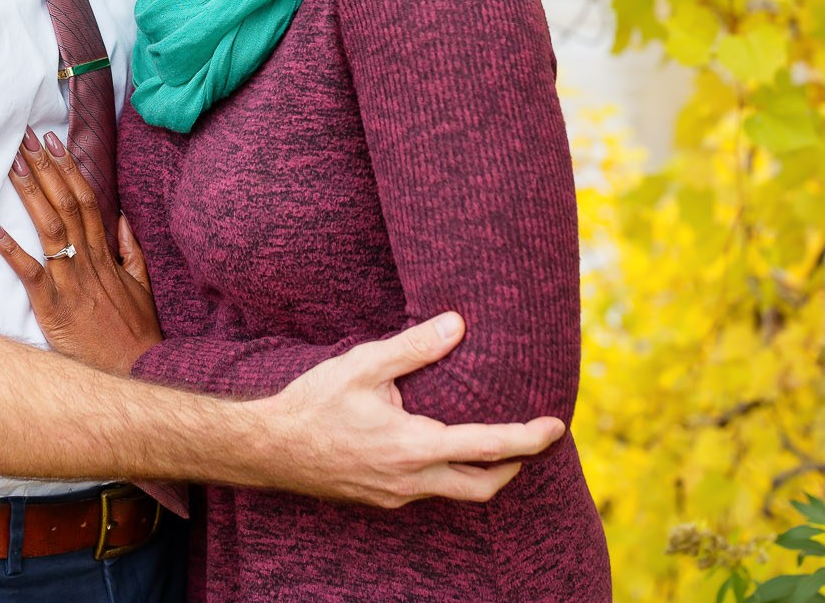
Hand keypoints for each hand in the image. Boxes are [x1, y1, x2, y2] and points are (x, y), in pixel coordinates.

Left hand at [0, 129, 162, 375]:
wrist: (134, 371)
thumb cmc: (135, 334)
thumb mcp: (141, 287)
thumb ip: (130, 252)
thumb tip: (121, 219)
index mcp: (105, 255)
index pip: (87, 201)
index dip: (70, 170)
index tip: (55, 144)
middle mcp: (87, 262)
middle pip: (66, 205)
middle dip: (46, 169)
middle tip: (26, 138)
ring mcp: (70, 282)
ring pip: (49, 228)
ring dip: (30, 193)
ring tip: (13, 165)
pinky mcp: (53, 306)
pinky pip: (30, 272)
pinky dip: (11, 248)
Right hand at [250, 313, 566, 507]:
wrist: (269, 448)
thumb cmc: (314, 403)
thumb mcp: (363, 365)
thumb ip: (414, 347)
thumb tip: (458, 324)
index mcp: (413, 447)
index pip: (488, 447)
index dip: (528, 438)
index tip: (555, 427)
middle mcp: (410, 481)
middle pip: (483, 487)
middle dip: (516, 466)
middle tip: (534, 441)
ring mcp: (396, 495)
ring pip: (456, 493)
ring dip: (483, 472)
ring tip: (498, 445)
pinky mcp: (381, 499)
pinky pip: (429, 492)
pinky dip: (450, 474)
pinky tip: (443, 450)